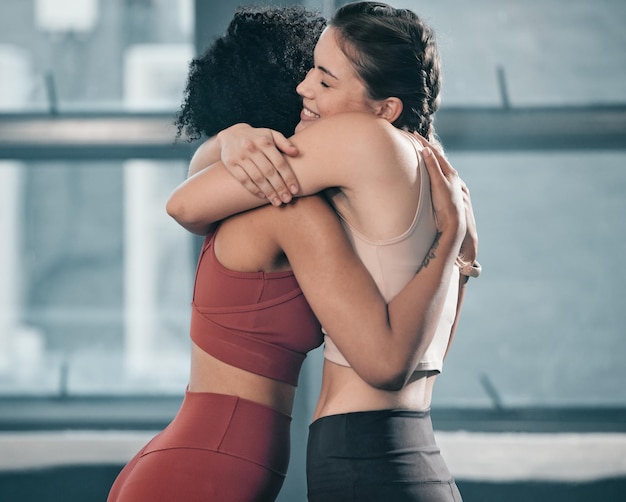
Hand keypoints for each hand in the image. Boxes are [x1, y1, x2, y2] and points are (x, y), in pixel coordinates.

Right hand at [217, 123, 299, 205]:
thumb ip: (285, 143)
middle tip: (287, 199)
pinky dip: (254, 189)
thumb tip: (297, 152)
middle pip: (269, 172)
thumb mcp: (271, 135)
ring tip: (277, 202)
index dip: (288, 177)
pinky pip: (244, 180)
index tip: (295, 190)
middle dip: (280, 188)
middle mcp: (252, 148)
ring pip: (257, 178)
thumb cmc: (257, 138)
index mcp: (265, 141)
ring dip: (269, 192)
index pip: (279, 163)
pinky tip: (263, 196)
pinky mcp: (230, 164)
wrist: (231, 135)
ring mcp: (240, 157)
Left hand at [417, 135, 477, 265]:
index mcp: (449, 179)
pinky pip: (435, 167)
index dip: (429, 151)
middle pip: (437, 156)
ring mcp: (447, 179)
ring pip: (437, 159)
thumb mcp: (438, 202)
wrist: (455, 225)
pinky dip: (430, 158)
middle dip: (428, 145)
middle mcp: (450, 176)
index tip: (419, 142)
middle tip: (416, 135)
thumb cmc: (444, 216)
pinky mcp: (442, 183)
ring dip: (428, 148)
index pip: (438, 161)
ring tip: (417, 138)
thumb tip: (424, 191)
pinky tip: (423, 150)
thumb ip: (433, 194)